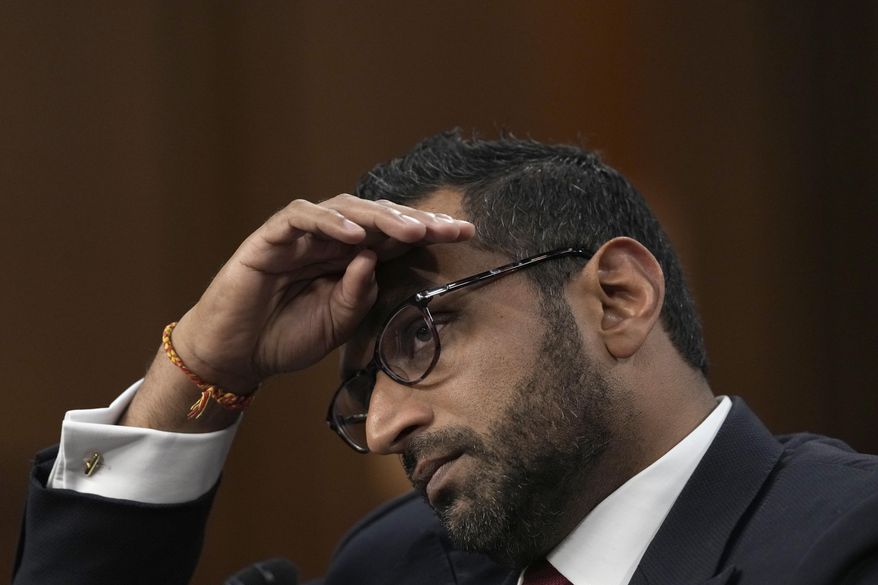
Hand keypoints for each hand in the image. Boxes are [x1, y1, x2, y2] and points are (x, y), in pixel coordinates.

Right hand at [166, 194, 473, 391]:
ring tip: (411, 231)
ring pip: (346, 209)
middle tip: (449, 228)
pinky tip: (355, 235)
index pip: (395, 237)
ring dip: (381, 218)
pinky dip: (329, 222)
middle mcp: (330, 240)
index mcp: (350, 260)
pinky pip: (301, 218)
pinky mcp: (270, 238)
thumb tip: (374, 260)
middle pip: (379, 217)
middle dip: (416, 221)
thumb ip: (359, 294)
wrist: (236, 356)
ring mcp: (300, 236)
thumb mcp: (338, 323)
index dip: (428, 233)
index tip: (466, 233)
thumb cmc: (287, 338)